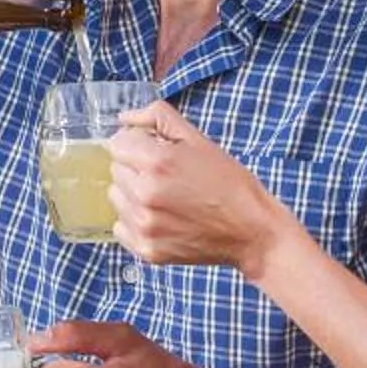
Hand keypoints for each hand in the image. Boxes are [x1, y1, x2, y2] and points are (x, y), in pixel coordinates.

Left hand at [107, 102, 293, 273]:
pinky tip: (162, 218)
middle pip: (115, 170)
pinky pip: (120, 226)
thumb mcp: (198, 139)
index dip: (137, 144)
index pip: (117, 144)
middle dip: (136, 168)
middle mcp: (145, 194)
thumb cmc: (228, 183)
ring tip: (165, 198)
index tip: (154, 152)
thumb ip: (157, 117)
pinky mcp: (146, 250)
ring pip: (116, 198)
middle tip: (167, 177)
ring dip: (133, 194)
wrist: (251, 231)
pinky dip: (135, 221)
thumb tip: (124, 117)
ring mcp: (144, 225)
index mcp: (157, 162)